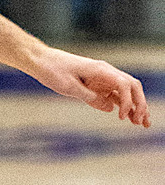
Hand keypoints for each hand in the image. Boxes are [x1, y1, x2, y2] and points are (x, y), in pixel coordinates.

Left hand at [28, 47, 149, 126]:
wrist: (42, 61)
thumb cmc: (53, 71)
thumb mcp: (69, 87)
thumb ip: (90, 97)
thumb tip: (110, 108)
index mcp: (101, 70)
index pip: (124, 84)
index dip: (128, 101)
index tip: (121, 117)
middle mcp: (106, 73)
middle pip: (132, 87)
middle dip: (140, 104)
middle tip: (143, 123)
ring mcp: (103, 79)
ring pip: (126, 93)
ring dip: (135, 107)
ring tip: (142, 124)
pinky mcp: (97, 85)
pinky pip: (115, 96)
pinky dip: (123, 106)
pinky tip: (128, 118)